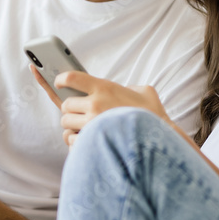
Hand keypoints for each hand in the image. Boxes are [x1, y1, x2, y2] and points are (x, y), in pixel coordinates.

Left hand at [31, 66, 169, 146]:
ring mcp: (92, 123)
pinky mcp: (91, 142)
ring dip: (71, 126)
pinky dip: (75, 142)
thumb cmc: (152, 115)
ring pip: (65, 123)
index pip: (71, 77)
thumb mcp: (144, 91)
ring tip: (82, 128)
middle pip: (65, 104)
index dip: (60, 79)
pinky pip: (70, 140)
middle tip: (78, 113)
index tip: (59, 82)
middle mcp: (95, 103)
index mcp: (104, 87)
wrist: (159, 139)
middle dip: (69, 110)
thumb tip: (126, 89)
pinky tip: (85, 141)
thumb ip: (130, 87)